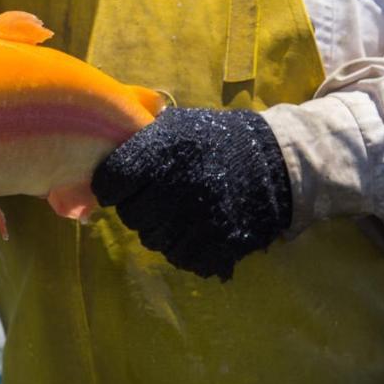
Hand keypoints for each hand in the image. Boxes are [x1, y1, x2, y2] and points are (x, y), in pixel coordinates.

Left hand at [91, 108, 291, 279]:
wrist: (278, 159)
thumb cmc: (219, 139)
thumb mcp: (179, 124)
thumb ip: (141, 138)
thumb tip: (105, 150)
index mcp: (161, 152)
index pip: (110, 182)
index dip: (113, 186)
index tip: (123, 185)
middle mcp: (176, 186)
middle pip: (131, 216)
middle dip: (139, 210)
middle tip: (157, 200)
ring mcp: (199, 218)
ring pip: (154, 241)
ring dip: (162, 231)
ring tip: (180, 214)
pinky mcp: (220, 242)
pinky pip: (183, 259)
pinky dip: (186, 249)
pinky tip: (197, 231)